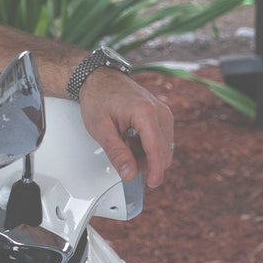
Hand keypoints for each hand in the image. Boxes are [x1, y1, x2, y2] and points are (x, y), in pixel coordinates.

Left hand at [77, 67, 174, 189]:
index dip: (155, 170)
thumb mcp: (101, 130)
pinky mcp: (162, 114)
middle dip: (146, 162)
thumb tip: (129, 174)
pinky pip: (162, 138)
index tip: (153, 183)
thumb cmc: (98, 98)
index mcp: (145, 113)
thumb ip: (117, 154)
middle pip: (162, 150)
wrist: (99, 79)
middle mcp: (159, 111)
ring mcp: (163, 112)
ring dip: (146, 154)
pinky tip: (131, 140)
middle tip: (124, 160)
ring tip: (124, 144)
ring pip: (164, 146)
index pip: (156, 149)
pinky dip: (147, 146)